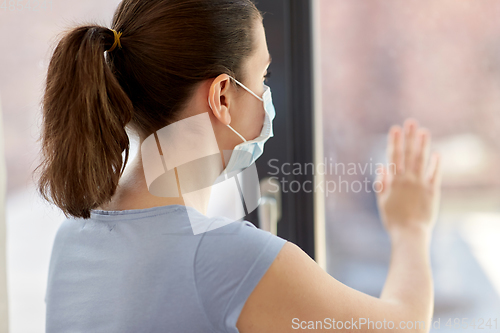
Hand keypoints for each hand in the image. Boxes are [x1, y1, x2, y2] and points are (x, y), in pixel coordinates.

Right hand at [375, 119, 441, 236]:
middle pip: (408, 154)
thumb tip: (381, 166)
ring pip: (421, 161)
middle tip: (410, 122)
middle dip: (409, 137)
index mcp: (394, 181)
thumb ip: (382, 183)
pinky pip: (434, 175)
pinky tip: (437, 153)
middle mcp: (407, 180)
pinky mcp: (432, 192)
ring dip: (423, 145)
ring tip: (424, 131)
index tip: (394, 128)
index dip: (394, 142)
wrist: (409, 233)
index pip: (393, 157)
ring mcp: (421, 184)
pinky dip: (436, 164)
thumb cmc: (393, 219)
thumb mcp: (382, 201)